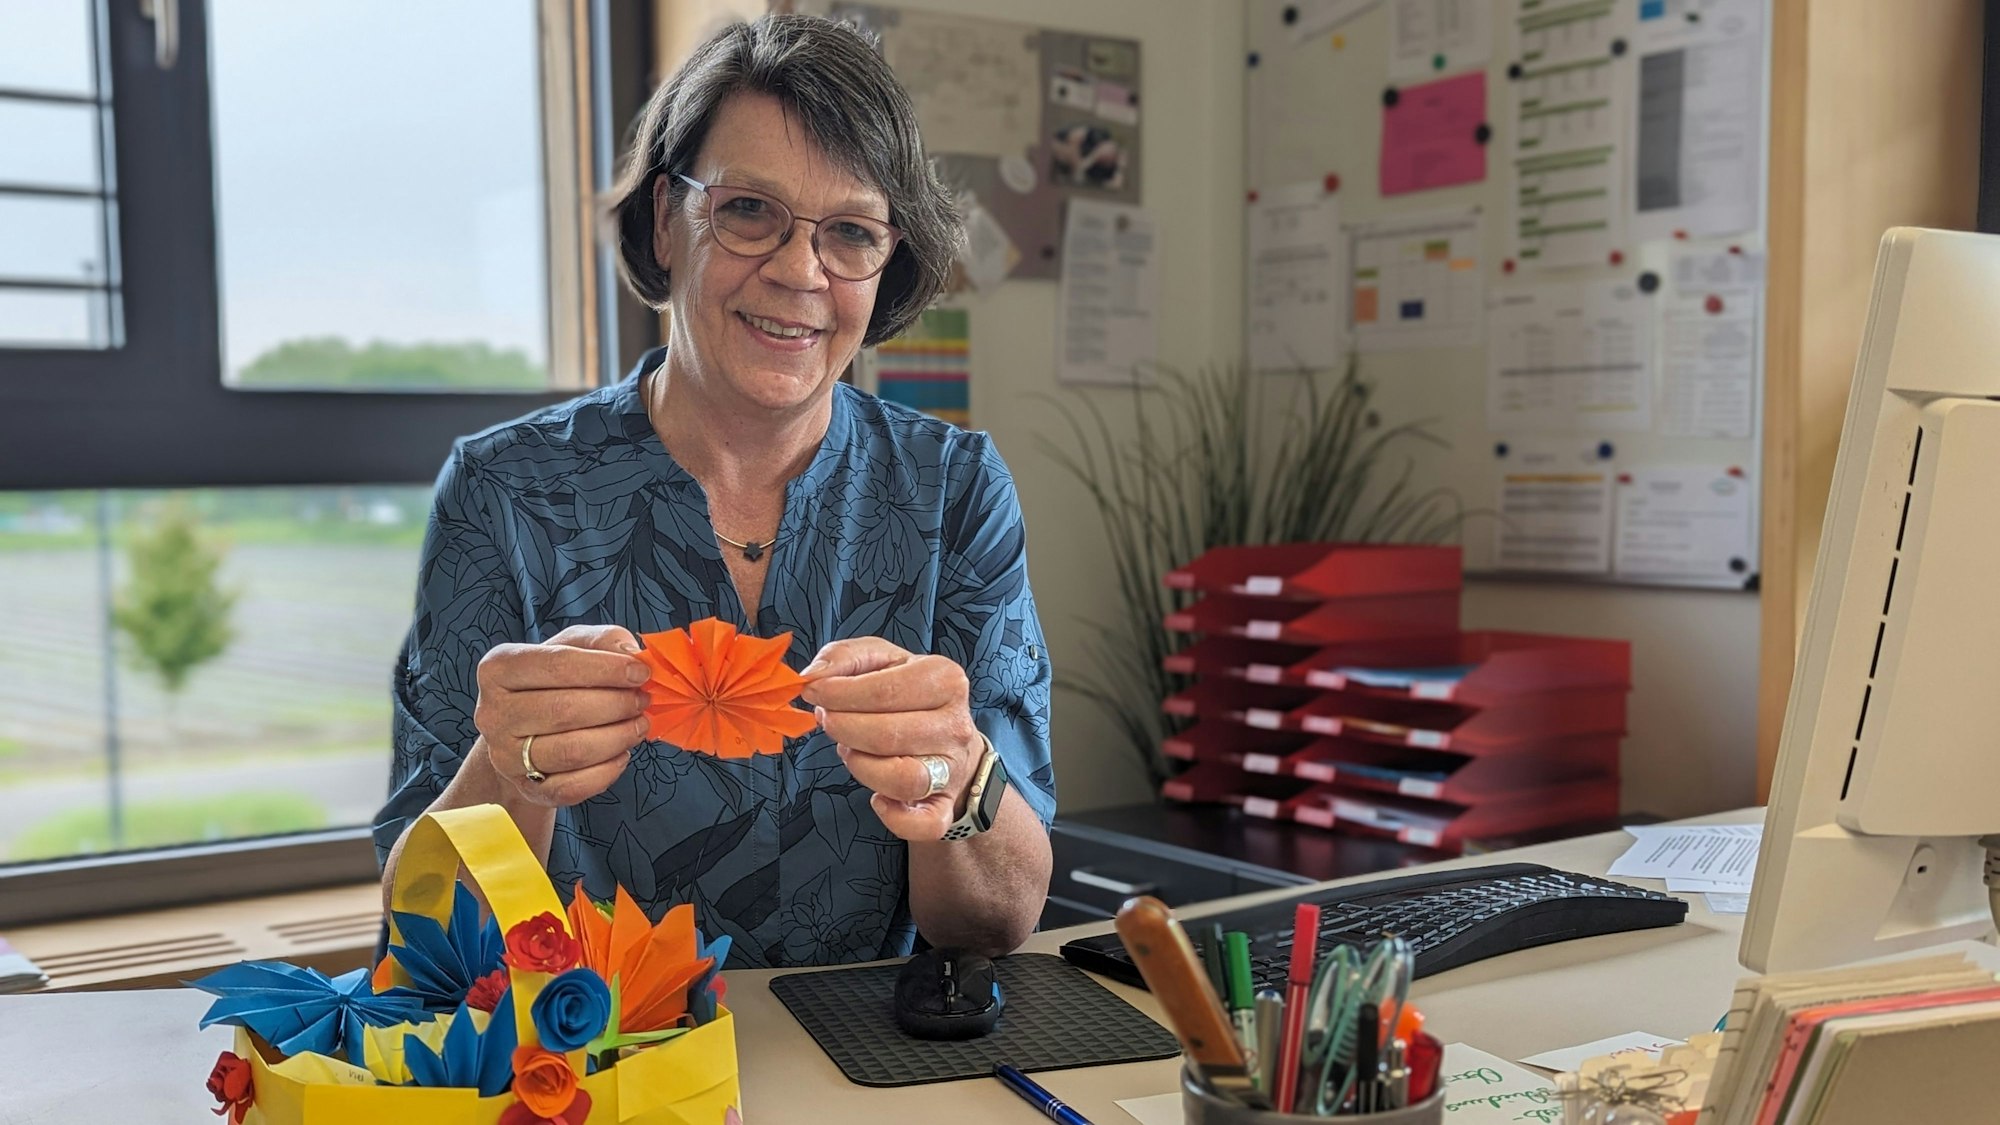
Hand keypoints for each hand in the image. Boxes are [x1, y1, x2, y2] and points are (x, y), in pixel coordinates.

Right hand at [475, 624, 652, 806]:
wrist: (525, 729)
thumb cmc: (553, 680)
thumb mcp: (573, 646)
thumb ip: (603, 640)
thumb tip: (631, 653)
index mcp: (499, 668)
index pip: (557, 664)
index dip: (605, 669)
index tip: (640, 672)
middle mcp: (493, 713)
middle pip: (565, 710)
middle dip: (616, 705)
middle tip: (642, 701)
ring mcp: (505, 756)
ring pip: (572, 752)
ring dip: (618, 738)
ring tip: (638, 725)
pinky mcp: (526, 788)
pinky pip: (573, 786)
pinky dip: (607, 771)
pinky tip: (621, 753)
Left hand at [800, 637, 984, 841]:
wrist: (949, 736)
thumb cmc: (909, 695)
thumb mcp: (883, 660)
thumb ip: (846, 656)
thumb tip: (815, 674)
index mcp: (946, 680)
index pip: (885, 690)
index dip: (839, 693)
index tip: (814, 692)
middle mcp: (956, 725)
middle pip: (888, 735)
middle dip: (843, 728)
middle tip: (828, 720)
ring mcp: (953, 768)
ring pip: (903, 779)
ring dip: (861, 766)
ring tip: (850, 749)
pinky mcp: (945, 804)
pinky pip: (925, 823)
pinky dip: (896, 818)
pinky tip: (878, 800)